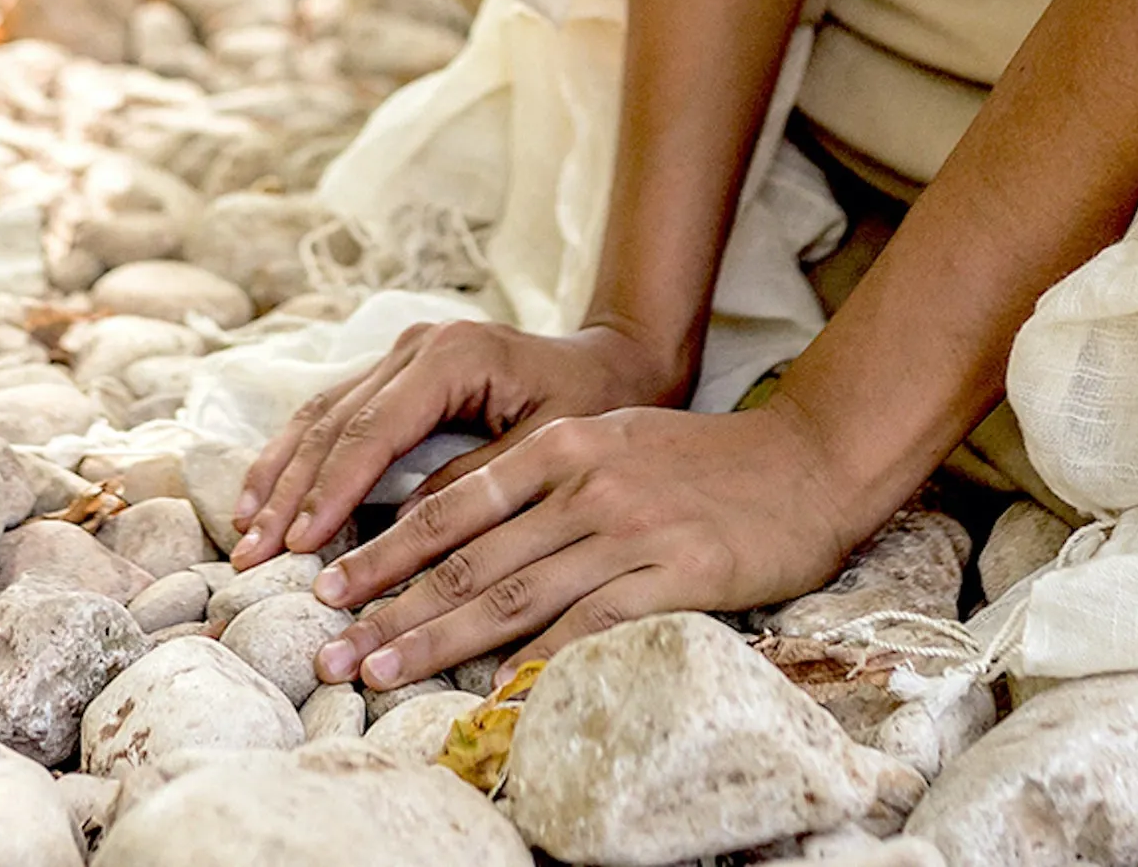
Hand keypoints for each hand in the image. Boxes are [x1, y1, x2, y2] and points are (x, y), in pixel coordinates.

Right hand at [228, 321, 688, 570]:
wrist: (617, 359)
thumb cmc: (594, 406)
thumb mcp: (548, 448)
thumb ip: (478, 485)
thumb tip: (404, 533)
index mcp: (454, 356)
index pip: (372, 430)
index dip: (330, 493)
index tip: (296, 550)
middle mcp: (419, 344)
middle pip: (335, 423)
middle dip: (289, 494)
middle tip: (252, 561)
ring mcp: (403, 351)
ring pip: (321, 414)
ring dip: (279, 476)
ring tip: (244, 538)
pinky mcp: (396, 370)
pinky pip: (333, 412)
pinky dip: (297, 457)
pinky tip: (266, 499)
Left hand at [312, 397, 866, 684]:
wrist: (808, 463)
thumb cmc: (706, 462)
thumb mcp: (616, 444)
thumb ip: (546, 481)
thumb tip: (462, 535)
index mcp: (566, 445)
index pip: (455, 504)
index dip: (387, 550)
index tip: (332, 588)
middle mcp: (587, 482)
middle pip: (469, 556)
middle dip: (390, 607)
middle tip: (329, 650)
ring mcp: (629, 529)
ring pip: (511, 594)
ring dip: (436, 640)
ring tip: (379, 673)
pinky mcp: (672, 574)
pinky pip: (587, 625)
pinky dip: (534, 661)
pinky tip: (492, 693)